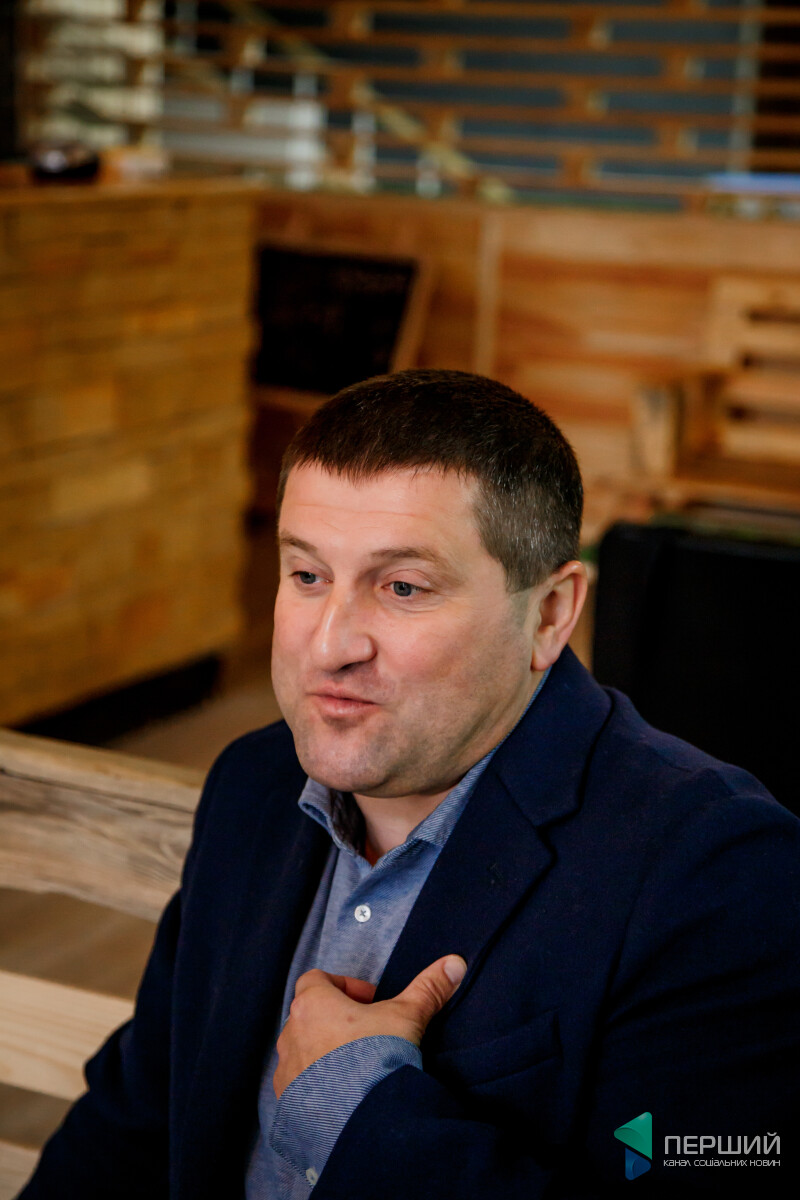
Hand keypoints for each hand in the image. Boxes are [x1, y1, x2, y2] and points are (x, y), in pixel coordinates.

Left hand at [273, 954, 466, 1098]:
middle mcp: (291, 1033)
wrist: (361, 1119)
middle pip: (309, 1013)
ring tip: (356, 1066)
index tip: (369, 1002)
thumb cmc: (377, 1058)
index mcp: (312, 1004)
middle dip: (336, 1020)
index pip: (317, 979)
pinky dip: (316, 1083)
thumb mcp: (407, 1016)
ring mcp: (286, 1069)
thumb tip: (454, 964)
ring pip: (302, 1049)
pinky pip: (297, 1083)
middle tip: (367, 1033)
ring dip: (324, 1051)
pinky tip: (344, 1093)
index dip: (344, 985)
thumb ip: (428, 988)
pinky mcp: (287, 1100)